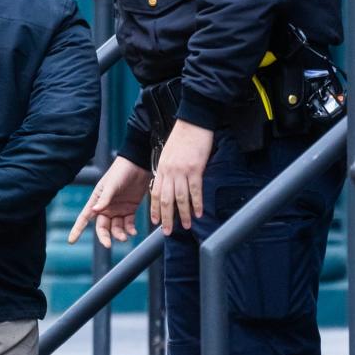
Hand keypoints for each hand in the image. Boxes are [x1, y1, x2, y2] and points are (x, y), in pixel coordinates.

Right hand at [68, 157, 150, 248]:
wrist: (138, 166)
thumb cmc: (120, 172)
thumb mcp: (111, 185)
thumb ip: (104, 199)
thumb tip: (94, 210)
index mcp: (96, 200)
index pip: (84, 217)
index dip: (77, 229)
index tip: (71, 241)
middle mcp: (105, 207)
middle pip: (101, 227)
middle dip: (104, 237)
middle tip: (107, 244)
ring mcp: (118, 209)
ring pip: (115, 228)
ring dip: (119, 234)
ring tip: (125, 236)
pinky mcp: (130, 209)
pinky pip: (128, 224)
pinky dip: (130, 230)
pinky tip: (133, 232)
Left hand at [150, 119, 213, 233]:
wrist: (192, 123)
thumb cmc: (181, 138)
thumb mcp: (168, 155)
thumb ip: (168, 170)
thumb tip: (170, 185)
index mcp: (161, 168)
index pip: (155, 193)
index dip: (155, 209)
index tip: (156, 222)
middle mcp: (169, 172)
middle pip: (165, 199)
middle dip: (166, 218)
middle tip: (168, 232)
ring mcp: (181, 171)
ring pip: (180, 198)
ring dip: (182, 214)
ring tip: (186, 226)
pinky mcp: (195, 169)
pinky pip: (195, 190)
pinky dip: (197, 203)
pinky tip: (199, 213)